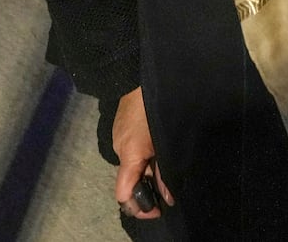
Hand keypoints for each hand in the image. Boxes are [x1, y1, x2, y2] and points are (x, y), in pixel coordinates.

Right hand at [114, 87, 173, 218]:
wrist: (139, 76)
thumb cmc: (156, 108)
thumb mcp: (165, 143)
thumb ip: (165, 172)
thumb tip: (167, 197)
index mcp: (129, 155)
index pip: (123, 193)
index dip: (139, 208)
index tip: (157, 210)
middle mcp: (119, 149)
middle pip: (129, 179)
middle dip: (147, 187)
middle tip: (169, 188)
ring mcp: (118, 137)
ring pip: (132, 164)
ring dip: (146, 169)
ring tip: (166, 164)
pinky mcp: (121, 127)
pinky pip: (130, 150)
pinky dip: (142, 156)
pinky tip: (156, 149)